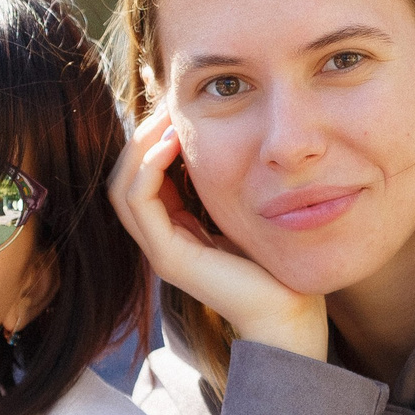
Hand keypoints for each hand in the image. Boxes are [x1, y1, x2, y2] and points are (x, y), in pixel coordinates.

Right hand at [108, 100, 327, 360]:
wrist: (292, 311)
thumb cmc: (279, 261)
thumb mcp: (249, 208)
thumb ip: (231, 182)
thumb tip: (230, 133)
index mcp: (177, 228)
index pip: (143, 175)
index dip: (153, 138)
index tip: (177, 107)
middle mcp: (161, 240)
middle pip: (125, 177)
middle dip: (141, 136)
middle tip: (166, 103)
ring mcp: (161, 251)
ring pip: (122, 187)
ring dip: (139, 146)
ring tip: (167, 117)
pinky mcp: (169, 258)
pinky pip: (138, 203)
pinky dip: (148, 168)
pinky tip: (171, 143)